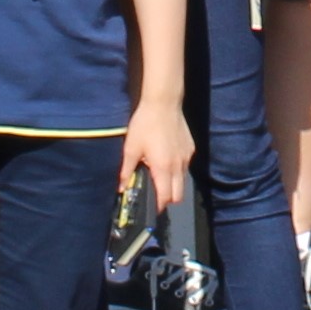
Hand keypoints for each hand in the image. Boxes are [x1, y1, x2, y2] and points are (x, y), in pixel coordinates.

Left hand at [122, 99, 193, 219]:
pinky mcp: (190, 149)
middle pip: (178, 196)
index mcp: (163, 167)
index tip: (150, 206)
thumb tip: (121, 187)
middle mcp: (178, 165)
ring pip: (183, 181)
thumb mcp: (131, 147)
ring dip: (173, 184)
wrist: (163, 103)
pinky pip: (185, 167)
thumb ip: (126, 170)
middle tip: (155, 194)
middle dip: (168, 199)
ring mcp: (186, 157)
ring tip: (159, 174)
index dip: (158, 205)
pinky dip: (177, 169)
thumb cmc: (145, 124)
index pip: (165, 197)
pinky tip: (166, 158)